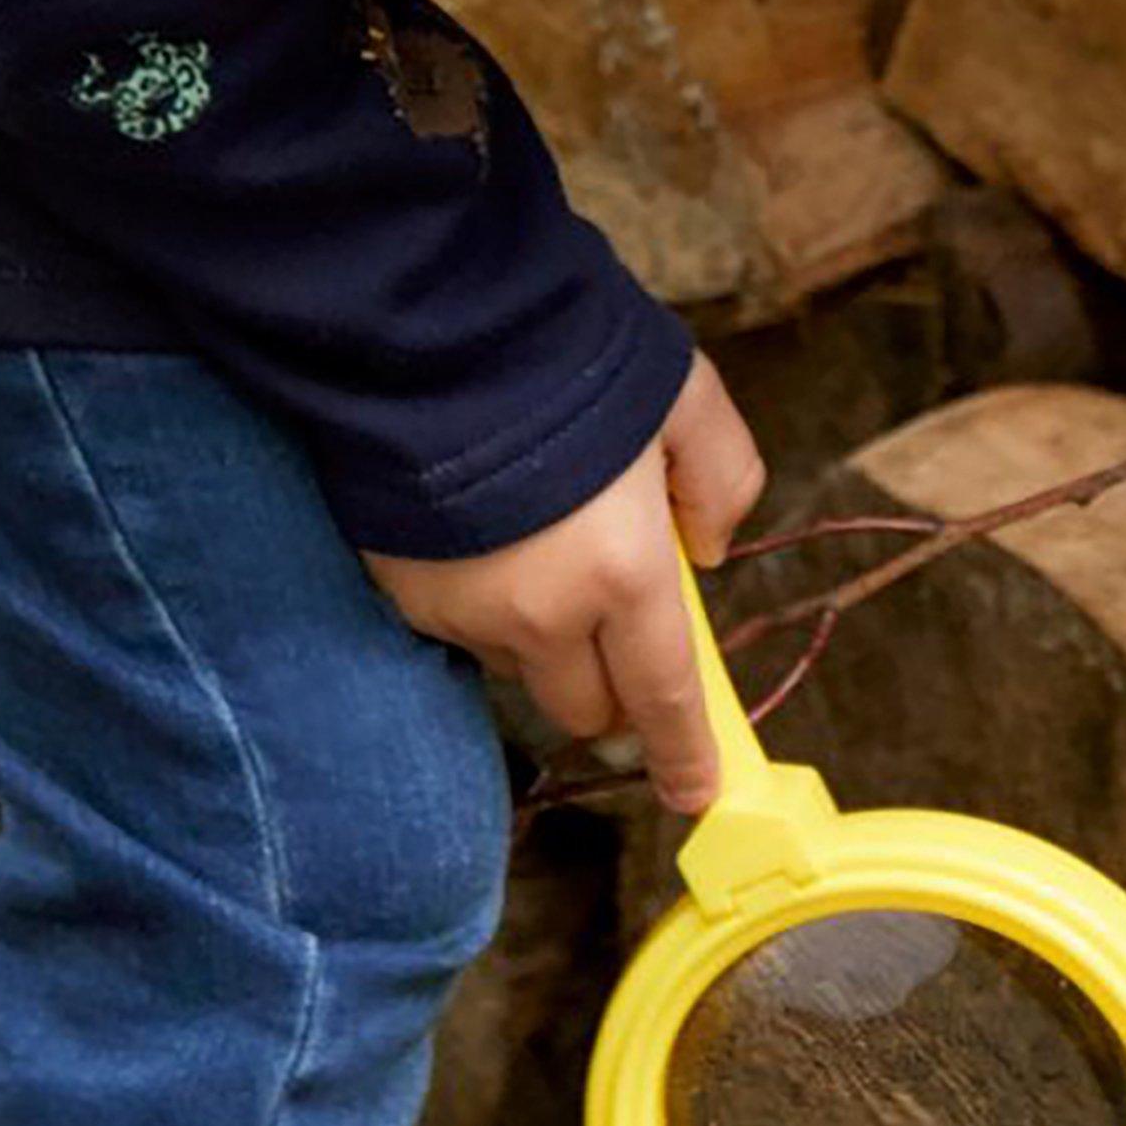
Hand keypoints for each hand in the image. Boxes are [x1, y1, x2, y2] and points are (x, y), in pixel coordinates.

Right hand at [362, 355, 767, 811]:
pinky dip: (488, 609)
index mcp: (624, 575)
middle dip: (615, 686)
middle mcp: (542, 616)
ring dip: (548, 643)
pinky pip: (462, 632)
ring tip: (546, 547)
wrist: (425, 331)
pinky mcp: (401, 595)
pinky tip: (490, 539)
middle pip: (587, 707)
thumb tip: (711, 548)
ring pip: (522, 670)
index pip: (664, 696)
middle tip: (624, 624)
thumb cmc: (569, 358)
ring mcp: (463, 614)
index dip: (686, 753)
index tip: (696, 793)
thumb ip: (723, 478)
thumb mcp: (688, 397)